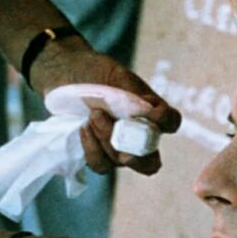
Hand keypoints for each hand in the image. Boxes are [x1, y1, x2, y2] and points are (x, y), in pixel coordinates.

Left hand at [29, 40, 181, 175]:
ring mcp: (118, 149)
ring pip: (121, 162)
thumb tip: (146, 112)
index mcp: (150, 114)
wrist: (65, 73)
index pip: (171, 123)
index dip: (164, 120)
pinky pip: (101, 165)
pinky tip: (84, 128)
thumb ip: (132, 95)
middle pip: (150, 162)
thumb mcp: (117, 77)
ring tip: (93, 115)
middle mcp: (138, 137)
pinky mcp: (97, 154)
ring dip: (107, 141)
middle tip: (119, 130)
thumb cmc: (95, 72)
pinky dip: (92, 149)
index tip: (147, 103)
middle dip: (136, 154)